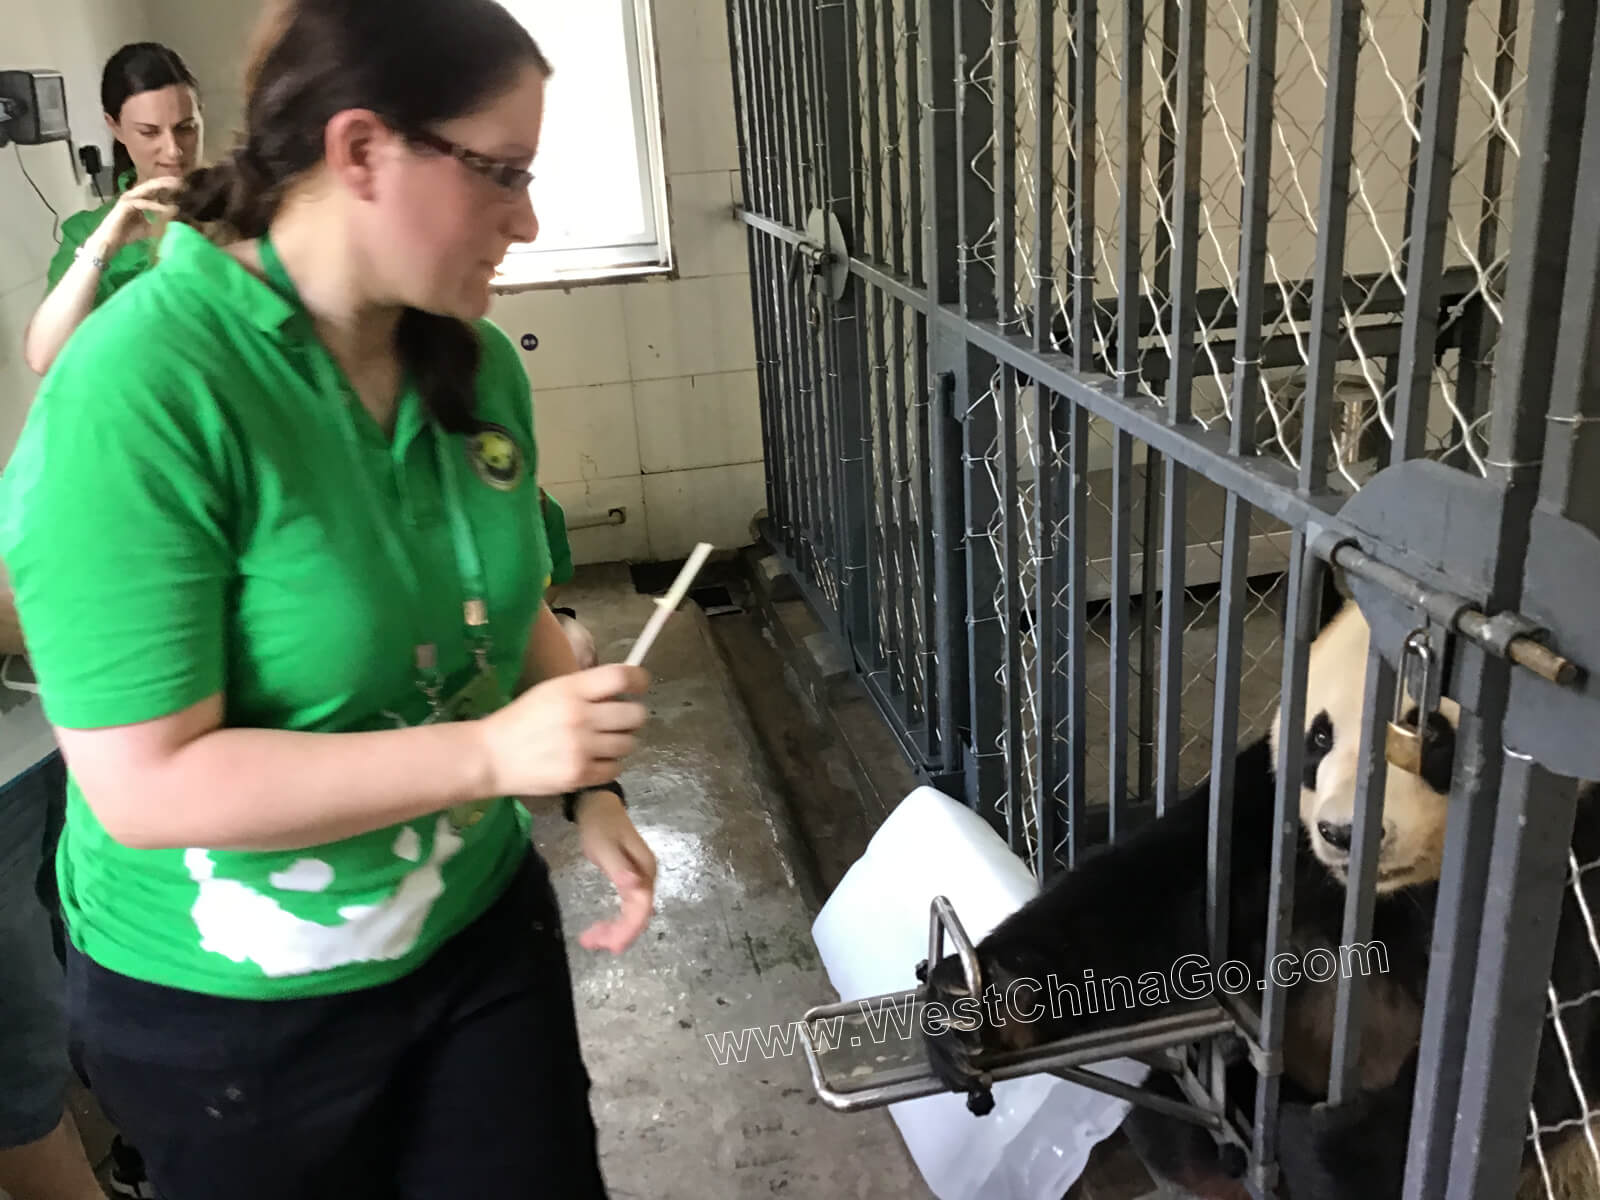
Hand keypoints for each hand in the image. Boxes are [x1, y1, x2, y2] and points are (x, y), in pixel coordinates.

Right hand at [92, 176, 182, 256]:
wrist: (110, 241)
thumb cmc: (127, 234)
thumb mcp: (148, 228)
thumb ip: (159, 222)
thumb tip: (174, 221)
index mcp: (139, 198)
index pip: (155, 188)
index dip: (168, 185)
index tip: (184, 186)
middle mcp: (133, 195)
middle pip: (152, 184)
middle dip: (167, 182)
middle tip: (182, 182)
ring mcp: (128, 199)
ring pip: (147, 189)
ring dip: (162, 188)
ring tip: (177, 188)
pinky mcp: (125, 206)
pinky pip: (143, 203)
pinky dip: (155, 206)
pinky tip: (167, 209)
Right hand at [476, 663, 649, 797]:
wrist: (492, 756)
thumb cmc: (522, 720)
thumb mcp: (551, 691)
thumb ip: (586, 689)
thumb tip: (623, 689)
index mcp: (571, 690)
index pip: (620, 677)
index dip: (639, 679)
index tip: (640, 685)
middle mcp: (580, 717)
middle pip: (635, 714)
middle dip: (632, 716)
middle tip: (619, 720)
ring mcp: (581, 749)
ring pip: (629, 743)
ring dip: (621, 742)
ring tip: (602, 742)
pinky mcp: (579, 775)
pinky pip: (616, 768)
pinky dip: (609, 764)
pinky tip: (593, 760)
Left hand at [573, 791, 656, 953]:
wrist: (598, 807)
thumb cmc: (601, 826)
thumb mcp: (605, 846)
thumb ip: (619, 867)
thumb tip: (634, 887)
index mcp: (644, 870)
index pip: (641, 907)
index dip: (628, 929)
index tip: (612, 946)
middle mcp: (647, 878)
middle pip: (638, 915)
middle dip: (618, 934)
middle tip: (590, 944)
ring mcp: (640, 880)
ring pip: (632, 915)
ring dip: (614, 931)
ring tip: (589, 940)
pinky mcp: (630, 881)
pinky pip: (626, 908)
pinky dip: (613, 922)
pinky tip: (599, 929)